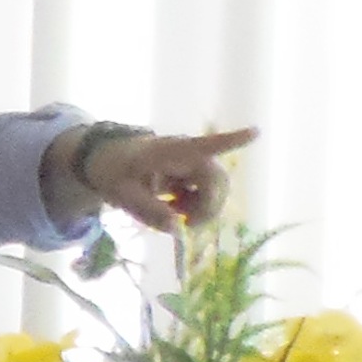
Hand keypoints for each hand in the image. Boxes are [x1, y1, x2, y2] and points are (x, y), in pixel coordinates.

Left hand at [81, 124, 256, 232]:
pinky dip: (194, 208)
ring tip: (173, 214)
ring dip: (200, 209)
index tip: (256, 132)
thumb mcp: (122, 194)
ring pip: (214, 191)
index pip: (206, 145)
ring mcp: (193, 165)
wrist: (105, 160)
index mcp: (171, 152)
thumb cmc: (113, 171)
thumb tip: (177, 229)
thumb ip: (148, 211)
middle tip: (186, 226)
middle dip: (207, 207)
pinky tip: (175, 209)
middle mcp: (189, 155)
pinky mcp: (193, 175)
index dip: (232, 140)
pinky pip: (205, 195)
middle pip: (217, 181)